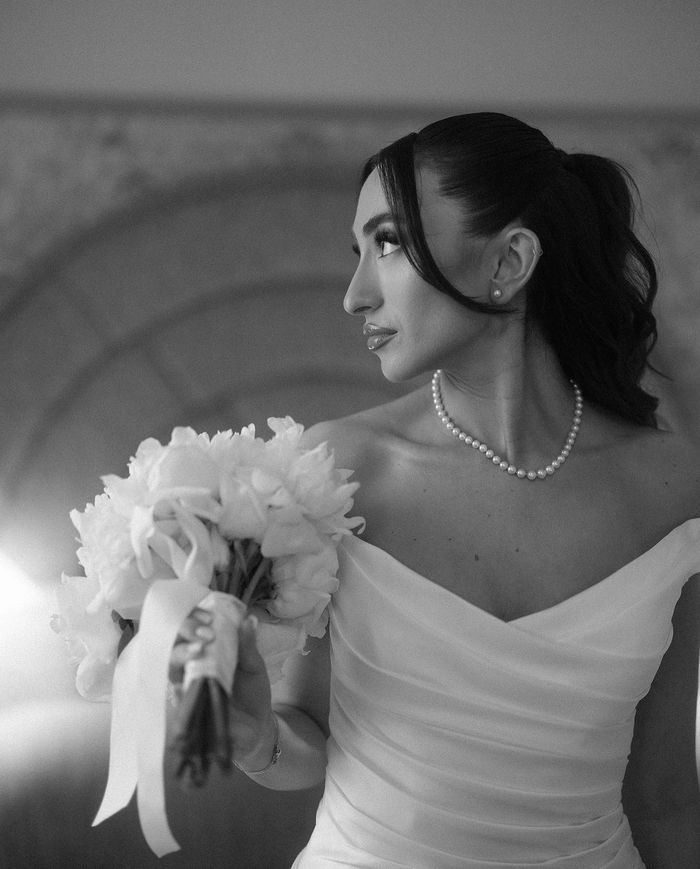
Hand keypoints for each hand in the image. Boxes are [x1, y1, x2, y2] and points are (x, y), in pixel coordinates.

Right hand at [169, 605, 275, 769]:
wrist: (257, 726)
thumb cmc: (252, 690)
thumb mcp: (254, 665)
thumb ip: (248, 645)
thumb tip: (248, 619)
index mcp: (206, 649)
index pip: (190, 627)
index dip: (193, 617)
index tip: (208, 616)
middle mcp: (191, 665)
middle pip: (174, 641)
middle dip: (185, 631)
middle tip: (205, 632)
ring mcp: (186, 686)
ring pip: (170, 666)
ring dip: (180, 655)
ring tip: (198, 650)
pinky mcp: (186, 709)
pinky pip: (175, 698)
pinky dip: (179, 689)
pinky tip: (185, 683)